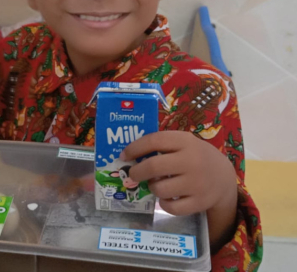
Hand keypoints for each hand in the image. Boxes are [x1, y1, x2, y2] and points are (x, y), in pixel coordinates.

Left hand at [121, 131, 237, 216]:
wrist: (224, 178)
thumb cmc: (195, 157)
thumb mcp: (183, 144)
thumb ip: (161, 145)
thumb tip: (128, 156)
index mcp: (185, 141)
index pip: (154, 140)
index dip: (134, 148)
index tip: (124, 155)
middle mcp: (192, 161)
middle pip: (153, 167)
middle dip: (136, 172)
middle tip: (132, 174)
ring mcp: (197, 183)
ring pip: (159, 189)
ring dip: (152, 187)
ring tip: (157, 184)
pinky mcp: (199, 202)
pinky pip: (170, 207)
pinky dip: (164, 204)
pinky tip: (167, 198)